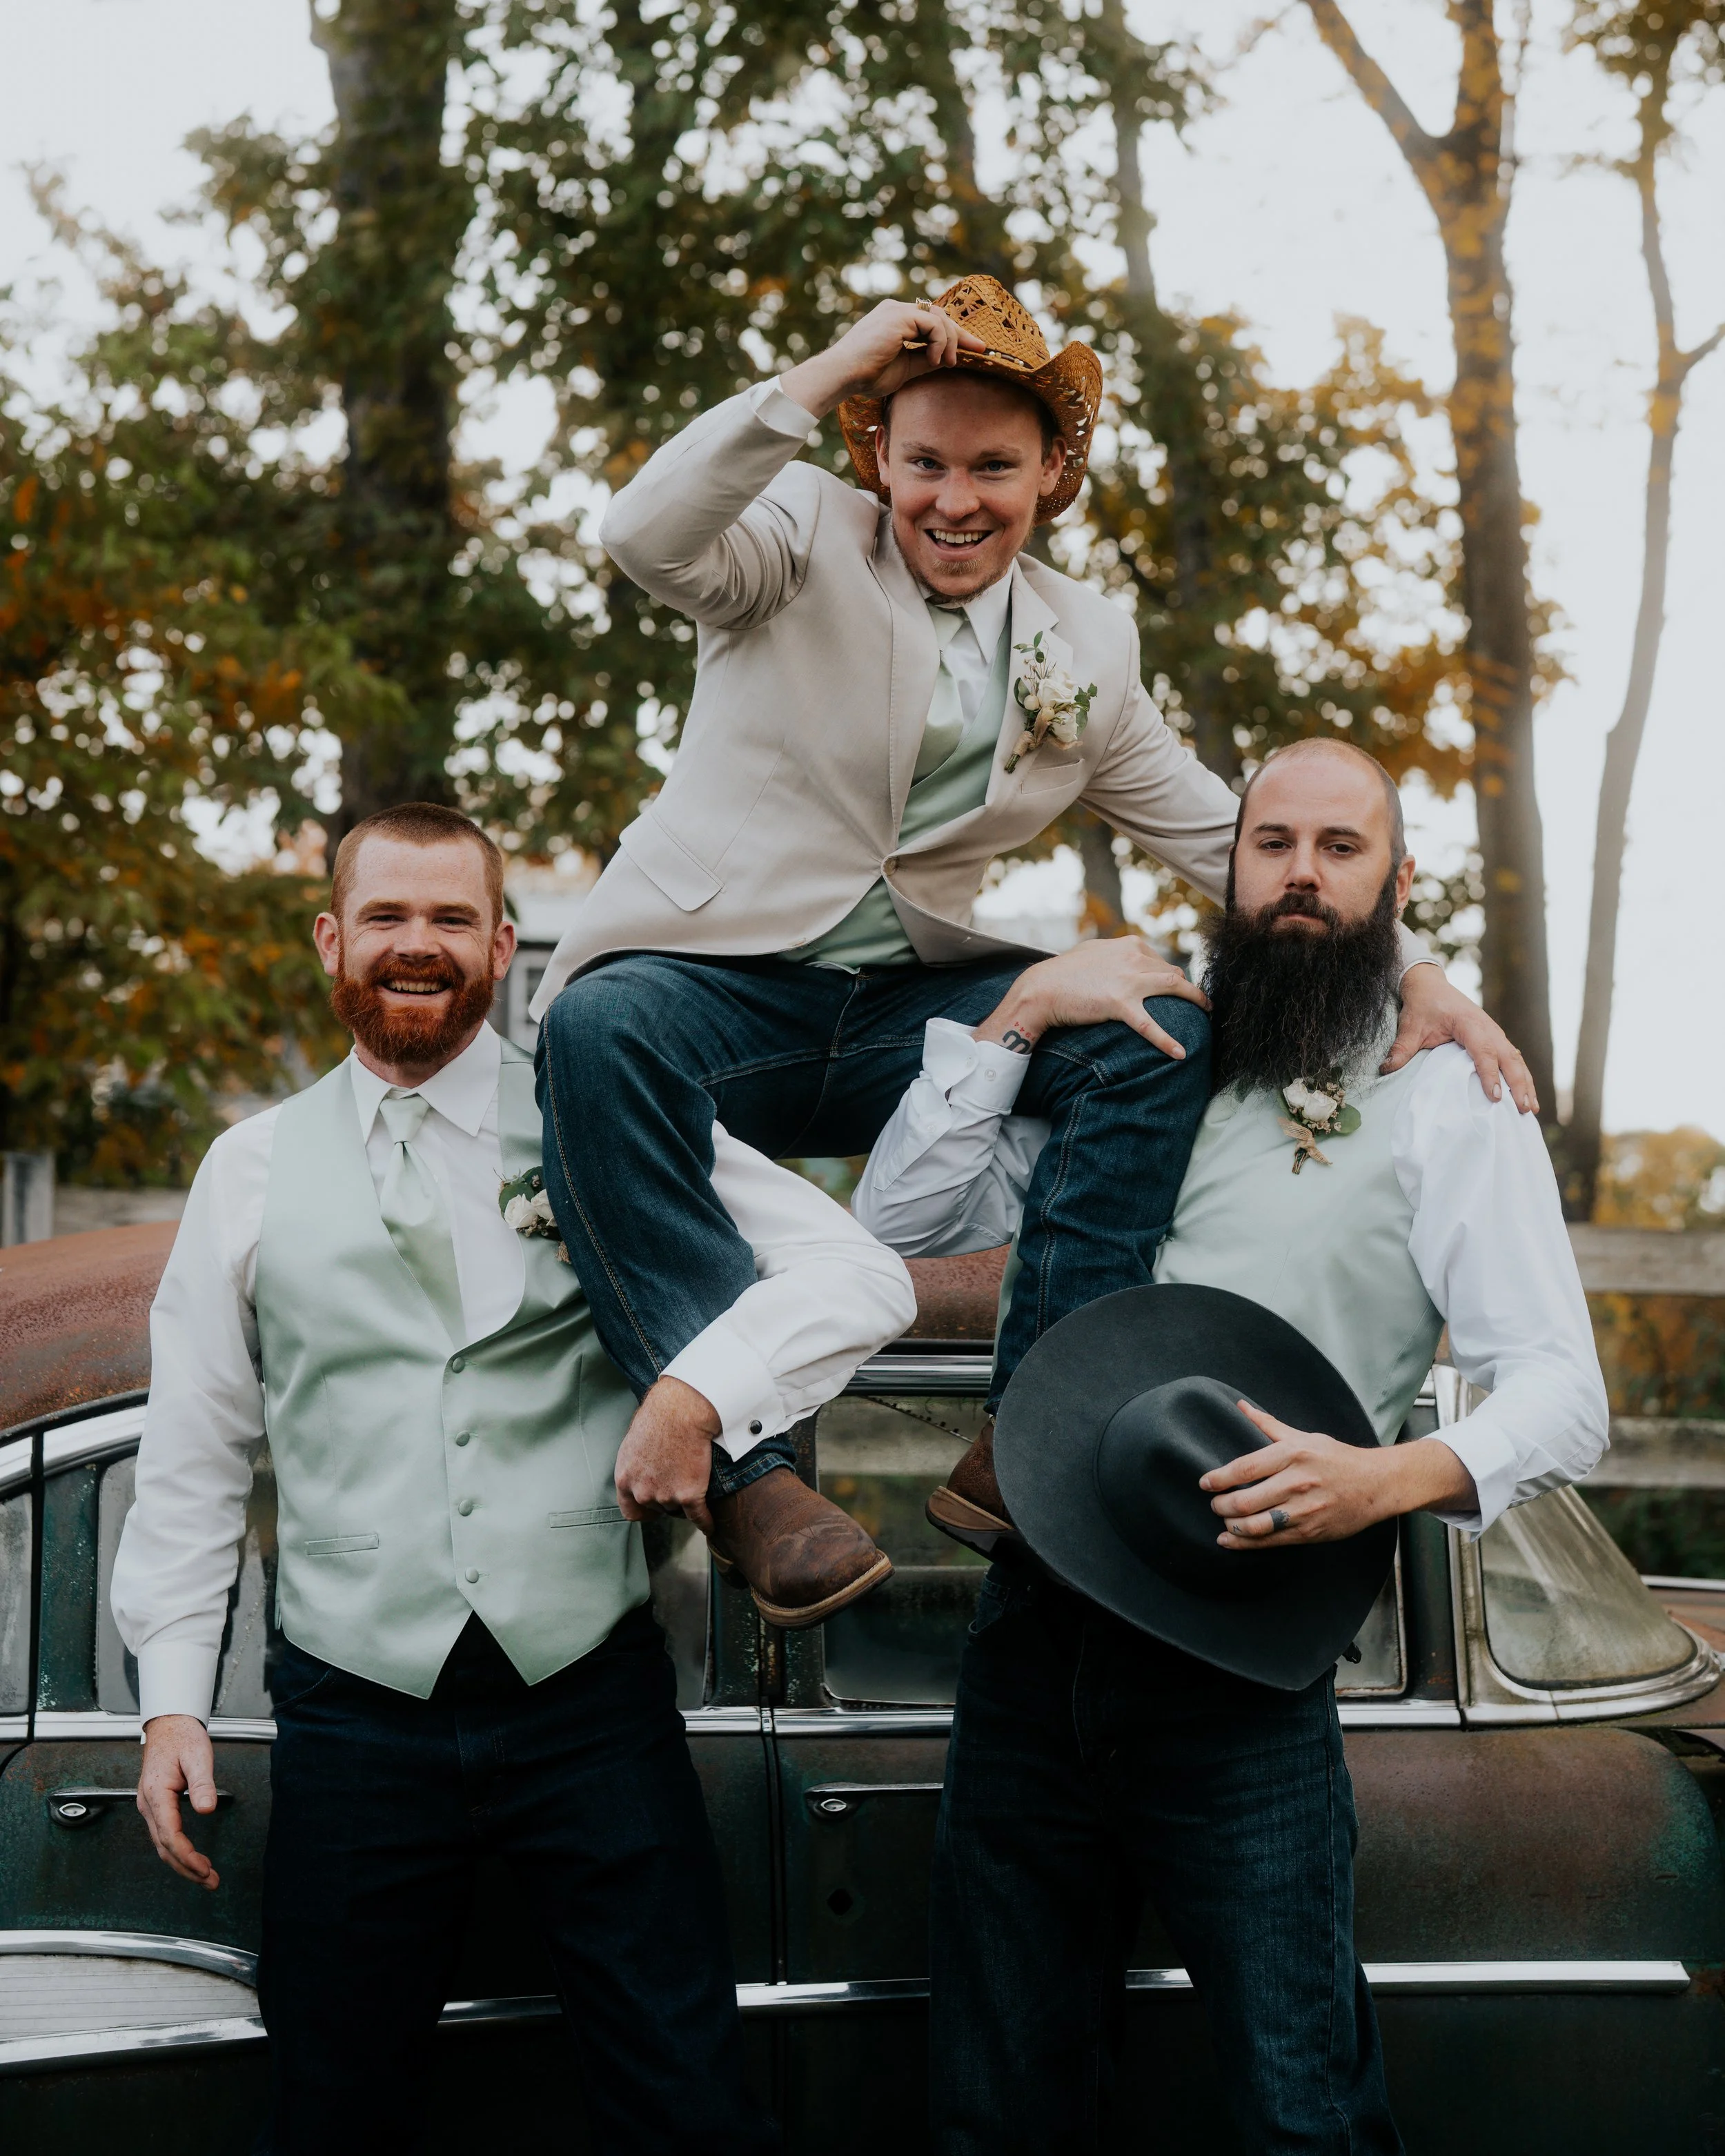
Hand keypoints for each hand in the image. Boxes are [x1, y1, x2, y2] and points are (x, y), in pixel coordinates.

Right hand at [137, 1715, 220, 1889]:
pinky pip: (164, 1836)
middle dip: (186, 1868)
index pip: (170, 1835)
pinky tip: (191, 1859)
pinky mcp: (155, 1807)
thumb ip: (203, 1783)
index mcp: (156, 1794)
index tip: (204, 1869)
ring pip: (162, 1845)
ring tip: (205, 1877)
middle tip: (210, 1881)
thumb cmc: (182, 1737)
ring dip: (182, 1863)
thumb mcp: (198, 1755)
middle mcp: (148, 1804)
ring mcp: (149, 1807)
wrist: (168, 1725)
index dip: (187, 1855)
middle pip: (164, 1847)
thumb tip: (206, 1809)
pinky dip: (177, 1851)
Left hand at [614, 1376, 721, 1533]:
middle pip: (657, 1509)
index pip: (631, 1511)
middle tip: (679, 1483)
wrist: (682, 1411)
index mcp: (624, 1479)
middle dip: (667, 1499)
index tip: (654, 1509)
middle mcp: (642, 1492)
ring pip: (678, 1508)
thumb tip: (641, 1473)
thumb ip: (634, 1466)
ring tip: (695, 1482)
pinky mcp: (689, 1496)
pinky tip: (710, 1525)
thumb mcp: (633, 1443)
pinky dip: (706, 1522)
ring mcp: (665, 1496)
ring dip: (686, 1500)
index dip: (644, 1511)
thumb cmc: (659, 1417)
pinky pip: (699, 1518)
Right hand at [778, 300, 987, 420]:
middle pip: (939, 315)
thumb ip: (926, 359)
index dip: (954, 334)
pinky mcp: (900, 316)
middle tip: (978, 350)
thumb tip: (949, 357)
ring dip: (951, 341)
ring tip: (947, 362)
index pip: (932, 321)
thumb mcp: (905, 368)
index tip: (974, 348)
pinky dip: (941, 341)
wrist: (844, 375)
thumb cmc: (866, 376)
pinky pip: (933, 324)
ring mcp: (898, 311)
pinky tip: (936, 359)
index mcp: (896, 321)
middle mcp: (897, 310)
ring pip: (939, 318)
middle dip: (961, 333)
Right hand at [974, 937, 1209, 1061]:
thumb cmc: (1063, 972)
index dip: (1170, 976)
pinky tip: (1180, 1053)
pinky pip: (1149, 1025)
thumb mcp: (1092, 952)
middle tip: (1199, 1003)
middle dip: (1187, 989)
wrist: (1042, 988)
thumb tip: (1122, 955)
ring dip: (1196, 1000)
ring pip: (1174, 987)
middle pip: (1173, 973)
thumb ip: (1113, 953)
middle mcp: (1134, 958)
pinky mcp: (1120, 1003)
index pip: (1160, 960)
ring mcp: (1129, 980)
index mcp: (1129, 945)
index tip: (1175, 989)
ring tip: (1208, 1013)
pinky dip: (1167, 1040)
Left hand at [1202, 1404, 1474, 1548]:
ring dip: (1232, 1526)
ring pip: (1256, 1524)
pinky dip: (1246, 1544)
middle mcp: (1297, 1482)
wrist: (1376, 1484)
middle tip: (1213, 1504)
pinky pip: (1271, 1541)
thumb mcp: (1305, 1436)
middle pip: (1246, 1499)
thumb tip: (1241, 1407)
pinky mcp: (1310, 1532)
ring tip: (1223, 1521)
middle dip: (1221, 1505)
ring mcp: (1304, 1510)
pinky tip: (1230, 1540)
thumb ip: (1269, 1425)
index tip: (1204, 1482)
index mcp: (1293, 1455)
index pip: (1245, 1468)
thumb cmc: (1338, 1458)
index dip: (1219, 1478)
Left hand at [1385, 964, 1536, 1112]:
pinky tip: (1527, 1095)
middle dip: (1518, 1083)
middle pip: (1509, 1057)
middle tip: (1523, 1108)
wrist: (1430, 986)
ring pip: (1516, 1059)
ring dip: (1525, 1083)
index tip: (1494, 1096)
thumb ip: (1402, 1048)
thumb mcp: (1410, 1026)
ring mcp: (1495, 1033)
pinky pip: (1513, 1058)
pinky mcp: (1495, 1038)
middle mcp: (1488, 1028)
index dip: (1490, 1074)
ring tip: (1531, 1108)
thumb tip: (1386, 1069)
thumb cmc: (1422, 1005)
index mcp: (1469, 1023)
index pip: (1484, 1051)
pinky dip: (1522, 1076)